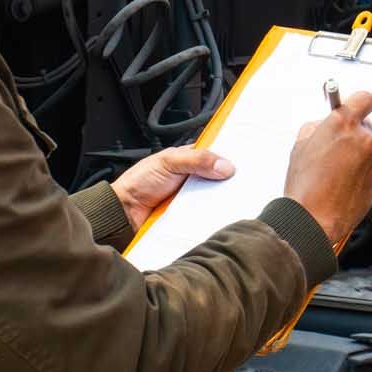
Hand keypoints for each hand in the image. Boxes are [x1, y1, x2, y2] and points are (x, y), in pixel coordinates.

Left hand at [111, 147, 235, 228]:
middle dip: (230, 180)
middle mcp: (193, 178)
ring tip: (236, 198)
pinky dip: (213, 215)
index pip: (215, 154)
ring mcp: (193, 198)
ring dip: (223, 199)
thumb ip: (196, 160)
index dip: (230, 155)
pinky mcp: (191, 216)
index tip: (247, 158)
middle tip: (245, 181)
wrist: (124, 212)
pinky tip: (220, 214)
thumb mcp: (168, 162)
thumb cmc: (138, 183)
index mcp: (188, 159)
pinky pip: (208, 215)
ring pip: (216, 198)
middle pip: (220, 178)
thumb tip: (225, 166)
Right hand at [283, 91, 371, 244]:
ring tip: (346, 161)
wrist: (313, 219)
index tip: (353, 108)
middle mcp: (362, 138)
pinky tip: (348, 177)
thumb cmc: (304, 186)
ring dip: (366, 147)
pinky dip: (366, 166)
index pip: (364, 98)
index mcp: (342, 124)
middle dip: (356, 130)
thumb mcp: (300, 146)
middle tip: (340, 141)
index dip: (358, 103)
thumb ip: (317, 128)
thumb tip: (324, 124)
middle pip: (368, 123)